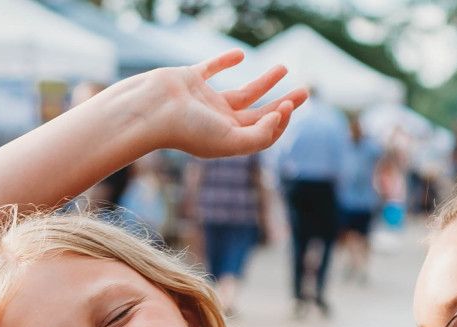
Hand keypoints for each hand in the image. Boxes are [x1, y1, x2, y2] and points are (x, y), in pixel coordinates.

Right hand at [151, 52, 306, 159]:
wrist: (151, 110)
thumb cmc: (188, 130)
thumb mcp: (230, 140)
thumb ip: (259, 136)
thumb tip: (280, 117)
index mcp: (230, 140)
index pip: (265, 133)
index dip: (280, 121)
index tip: (287, 105)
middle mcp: (221, 123)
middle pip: (261, 113)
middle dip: (284, 103)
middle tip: (305, 91)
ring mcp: (206, 101)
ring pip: (244, 91)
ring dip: (265, 81)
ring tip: (284, 68)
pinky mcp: (191, 80)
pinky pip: (213, 68)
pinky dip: (226, 61)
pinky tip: (240, 55)